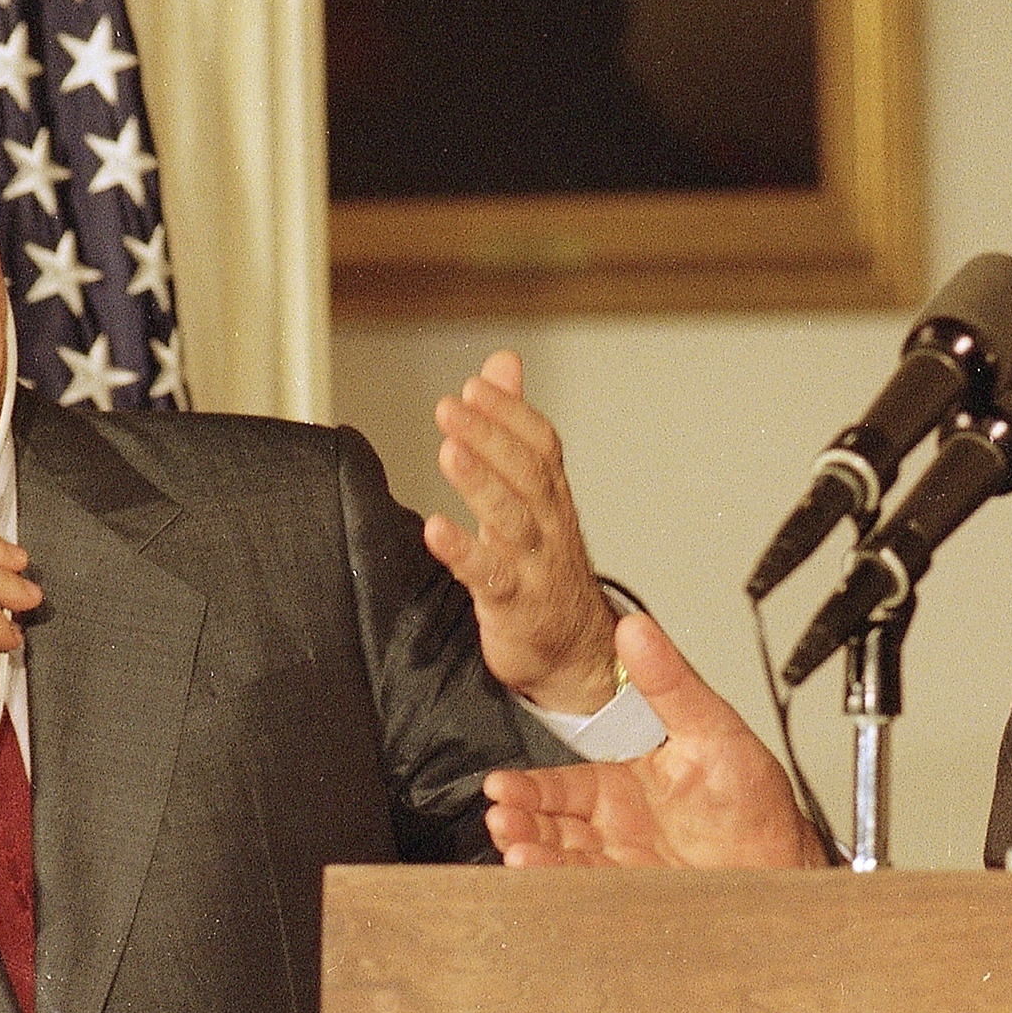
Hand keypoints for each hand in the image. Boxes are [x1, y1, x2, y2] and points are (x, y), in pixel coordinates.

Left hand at [428, 351, 619, 715]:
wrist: (575, 650)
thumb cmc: (545, 564)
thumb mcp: (532, 491)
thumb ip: (513, 425)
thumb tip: (502, 363)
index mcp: (552, 496)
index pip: (541, 445)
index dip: (512, 414)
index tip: (476, 384)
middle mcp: (549, 525)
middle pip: (526, 475)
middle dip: (491, 437)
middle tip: (451, 407)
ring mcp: (535, 566)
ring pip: (512, 520)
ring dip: (481, 484)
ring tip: (449, 452)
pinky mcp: (514, 605)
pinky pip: (489, 577)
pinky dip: (464, 552)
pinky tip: (436, 530)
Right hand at [484, 615, 826, 868]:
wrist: (786, 865)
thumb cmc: (756, 801)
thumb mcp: (713, 728)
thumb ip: (670, 681)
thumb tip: (636, 628)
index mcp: (629, 778)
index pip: (565, 783)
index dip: (530, 786)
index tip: (503, 786)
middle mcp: (620, 821)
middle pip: (553, 821)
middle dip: (521, 820)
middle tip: (501, 817)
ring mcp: (625, 860)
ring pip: (561, 855)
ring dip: (532, 851)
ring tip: (514, 848)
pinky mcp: (632, 893)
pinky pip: (585, 887)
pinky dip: (557, 882)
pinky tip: (537, 874)